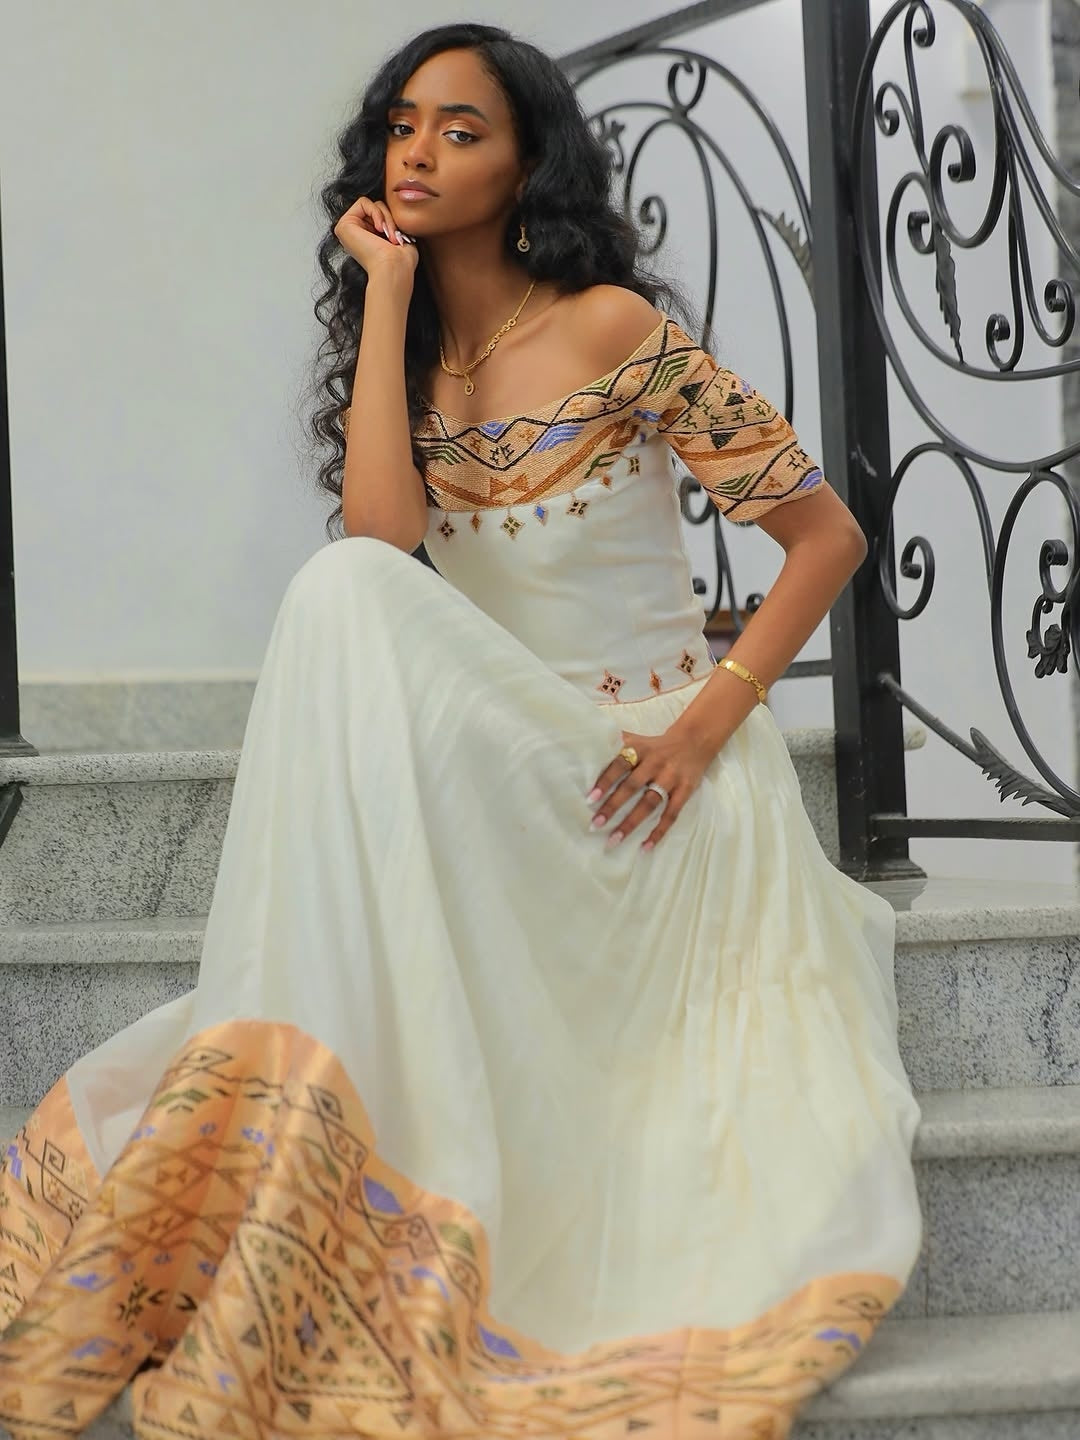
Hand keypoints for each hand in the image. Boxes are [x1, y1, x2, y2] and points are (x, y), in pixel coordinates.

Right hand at [333, 194, 418, 278]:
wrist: (394, 269)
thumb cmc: (401, 261)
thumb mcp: (401, 236)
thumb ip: (394, 222)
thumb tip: (396, 212)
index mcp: (368, 239)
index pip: (382, 214)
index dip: (393, 221)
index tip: (399, 238)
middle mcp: (356, 235)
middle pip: (376, 207)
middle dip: (390, 218)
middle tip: (394, 237)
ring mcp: (348, 231)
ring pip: (371, 204)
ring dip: (386, 217)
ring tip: (389, 236)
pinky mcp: (343, 225)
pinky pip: (363, 202)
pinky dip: (377, 212)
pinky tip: (380, 229)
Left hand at [586, 727, 714, 851]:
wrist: (695, 740)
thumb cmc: (657, 745)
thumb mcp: (638, 739)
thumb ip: (615, 742)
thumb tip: (586, 745)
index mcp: (640, 749)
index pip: (620, 764)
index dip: (606, 780)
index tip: (590, 797)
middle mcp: (655, 763)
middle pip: (632, 786)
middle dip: (613, 805)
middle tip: (596, 824)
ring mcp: (671, 778)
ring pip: (650, 803)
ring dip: (631, 822)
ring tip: (615, 839)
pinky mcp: (685, 790)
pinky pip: (672, 814)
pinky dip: (659, 831)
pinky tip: (646, 846)